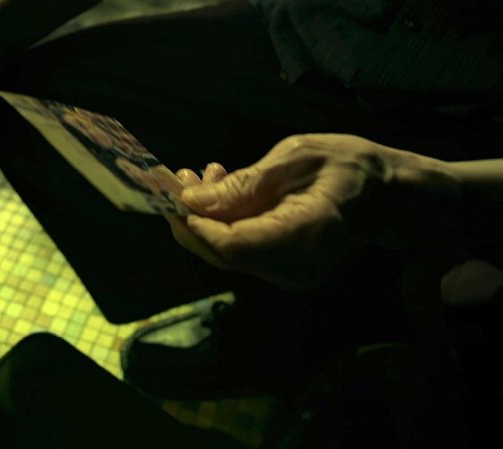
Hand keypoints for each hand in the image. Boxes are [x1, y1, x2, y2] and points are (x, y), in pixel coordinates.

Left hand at [168, 134, 461, 291]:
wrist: (391, 195)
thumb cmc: (351, 166)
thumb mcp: (297, 157)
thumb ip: (244, 183)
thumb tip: (191, 201)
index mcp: (306, 236)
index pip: (231, 245)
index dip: (194, 223)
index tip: (173, 191)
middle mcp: (296, 268)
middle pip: (222, 255)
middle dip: (191, 218)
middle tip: (181, 176)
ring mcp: (292, 276)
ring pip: (227, 255)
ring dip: (205, 218)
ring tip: (207, 174)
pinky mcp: (285, 273)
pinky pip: (242, 253)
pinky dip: (223, 224)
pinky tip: (224, 191)